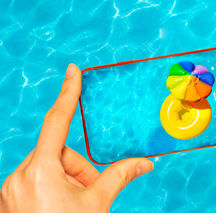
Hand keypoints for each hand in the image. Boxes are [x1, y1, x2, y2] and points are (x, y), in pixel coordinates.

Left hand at [0, 64, 153, 212]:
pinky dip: (54, 185)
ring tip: (78, 203)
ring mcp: (11, 188)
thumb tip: (146, 162)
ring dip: (68, 177)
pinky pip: (36, 178)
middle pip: (58, 152)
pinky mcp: (11, 197)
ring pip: (48, 166)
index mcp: (41, 171)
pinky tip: (62, 205)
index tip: (73, 71)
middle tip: (92, 190)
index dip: (68, 93)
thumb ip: (121, 175)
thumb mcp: (98, 203)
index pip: (58, 121)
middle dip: (80, 167)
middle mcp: (19, 175)